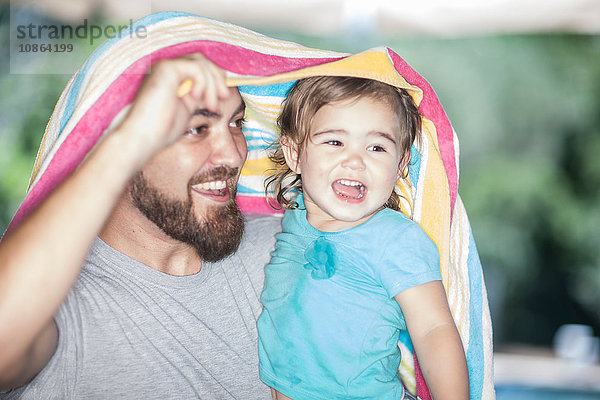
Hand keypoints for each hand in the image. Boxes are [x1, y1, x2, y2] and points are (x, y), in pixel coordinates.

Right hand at [115, 53, 230, 162]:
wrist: (144, 137)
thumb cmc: (162, 129)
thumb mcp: (188, 108)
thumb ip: (199, 95)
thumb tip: (218, 89)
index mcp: (171, 77)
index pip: (199, 66)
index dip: (215, 78)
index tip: (223, 96)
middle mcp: (167, 68)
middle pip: (201, 60)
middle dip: (217, 78)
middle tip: (223, 96)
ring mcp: (165, 67)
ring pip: (201, 62)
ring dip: (212, 84)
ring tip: (210, 105)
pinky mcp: (166, 68)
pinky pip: (196, 67)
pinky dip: (203, 83)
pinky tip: (196, 98)